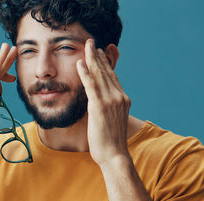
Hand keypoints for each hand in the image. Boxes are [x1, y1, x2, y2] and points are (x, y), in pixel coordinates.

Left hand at [76, 39, 130, 165]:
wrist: (115, 155)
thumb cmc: (111, 142)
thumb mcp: (112, 122)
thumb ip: (106, 110)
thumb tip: (97, 106)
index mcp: (123, 100)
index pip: (113, 77)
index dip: (105, 64)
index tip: (100, 53)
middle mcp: (119, 97)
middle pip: (107, 72)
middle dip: (98, 56)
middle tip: (92, 42)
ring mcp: (110, 100)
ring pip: (100, 75)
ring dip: (92, 58)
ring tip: (86, 45)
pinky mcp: (99, 106)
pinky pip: (91, 85)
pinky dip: (85, 73)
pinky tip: (80, 63)